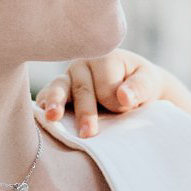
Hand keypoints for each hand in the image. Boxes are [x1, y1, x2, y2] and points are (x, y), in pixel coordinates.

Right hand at [36, 51, 170, 138]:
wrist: (130, 91)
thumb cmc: (138, 85)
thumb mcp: (149, 82)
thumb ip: (140, 88)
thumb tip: (124, 97)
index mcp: (104, 57)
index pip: (106, 86)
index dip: (116, 103)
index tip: (127, 109)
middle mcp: (80, 65)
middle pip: (82, 90)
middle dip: (87, 112)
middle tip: (89, 133)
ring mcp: (65, 79)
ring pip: (58, 90)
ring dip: (55, 103)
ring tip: (53, 117)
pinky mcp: (54, 95)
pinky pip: (44, 100)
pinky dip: (42, 108)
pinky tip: (42, 118)